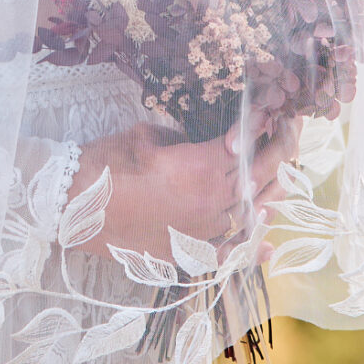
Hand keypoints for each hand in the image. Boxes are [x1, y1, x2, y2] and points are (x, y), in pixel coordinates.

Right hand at [65, 119, 298, 259]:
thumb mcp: (148, 136)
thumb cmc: (106, 164)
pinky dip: (251, 249)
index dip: (261, 123)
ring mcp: (205, 232)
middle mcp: (213, 201)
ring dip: (273, 191)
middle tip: (288, 130)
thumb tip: (198, 145)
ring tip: (284, 172)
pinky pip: (229, 254)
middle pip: (262, 174)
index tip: (269, 109)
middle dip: (280, 148)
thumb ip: (183, 140)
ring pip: (255, 212)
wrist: (75, 208)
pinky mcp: (189, 254)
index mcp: (204, 166)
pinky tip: (267, 245)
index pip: (247, 141)